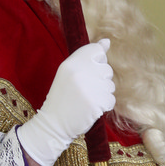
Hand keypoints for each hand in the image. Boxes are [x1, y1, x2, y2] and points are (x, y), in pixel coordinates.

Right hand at [18, 39, 114, 165]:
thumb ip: (87, 57)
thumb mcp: (68, 73)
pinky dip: (104, 105)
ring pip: (111, 85)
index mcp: (71, 63)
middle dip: (100, 80)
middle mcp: (80, 72)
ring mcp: (89, 88)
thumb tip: (107, 41)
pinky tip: (91, 108)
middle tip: (85, 90)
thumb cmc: (62, 97)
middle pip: (107, 69)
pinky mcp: (97, 103)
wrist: (54, 124)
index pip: (97, 51)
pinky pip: (111, 99)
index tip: (88, 72)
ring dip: (103, 94)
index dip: (97, 61)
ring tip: (87, 100)